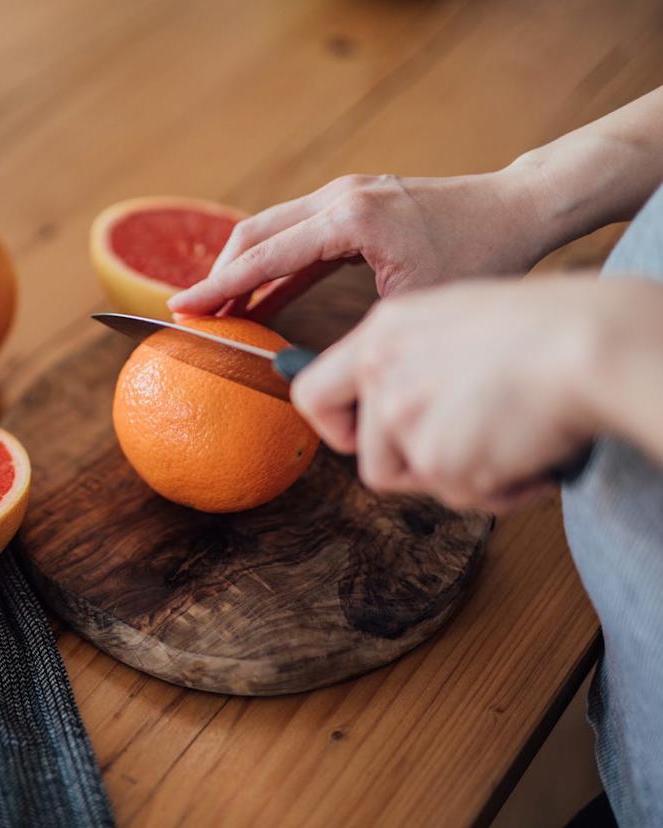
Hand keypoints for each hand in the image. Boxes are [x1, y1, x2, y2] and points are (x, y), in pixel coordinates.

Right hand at [168, 170, 548, 315]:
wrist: (516, 207)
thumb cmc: (478, 255)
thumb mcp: (414, 304)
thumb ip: (356, 330)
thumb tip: (314, 369)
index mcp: (350, 218)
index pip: (264, 254)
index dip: (218, 286)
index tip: (181, 308)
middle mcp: (340, 196)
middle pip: (255, 232)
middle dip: (219, 275)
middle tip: (191, 313)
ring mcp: (345, 193)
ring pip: (271, 229)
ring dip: (243, 268)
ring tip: (219, 310)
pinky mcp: (353, 201)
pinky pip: (297, 233)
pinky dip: (273, 264)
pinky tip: (260, 297)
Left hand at [290, 277, 608, 512]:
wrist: (589, 344)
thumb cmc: (547, 326)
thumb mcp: (456, 321)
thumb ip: (414, 358)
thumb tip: (392, 400)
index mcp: (382, 334)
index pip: (312, 394)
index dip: (334, 427)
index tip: (358, 438)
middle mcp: (382, 376)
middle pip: (370, 459)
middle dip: (418, 466)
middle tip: (470, 444)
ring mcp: (404, 419)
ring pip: (419, 481)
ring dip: (462, 475)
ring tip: (511, 438)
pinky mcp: (438, 459)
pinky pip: (465, 497)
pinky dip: (503, 487)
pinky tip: (533, 450)